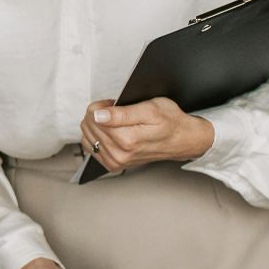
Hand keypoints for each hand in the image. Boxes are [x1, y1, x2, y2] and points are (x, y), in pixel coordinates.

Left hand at [80, 98, 213, 173]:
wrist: (181, 140)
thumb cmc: (170, 122)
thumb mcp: (150, 109)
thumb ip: (122, 113)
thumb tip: (98, 116)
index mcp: (127, 139)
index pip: (93, 117)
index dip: (101, 105)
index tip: (113, 103)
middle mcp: (119, 154)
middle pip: (89, 126)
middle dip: (98, 114)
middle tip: (115, 111)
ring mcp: (115, 162)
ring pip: (87, 136)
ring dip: (97, 125)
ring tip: (115, 122)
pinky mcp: (113, 165)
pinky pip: (91, 148)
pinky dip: (96, 137)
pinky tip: (110, 132)